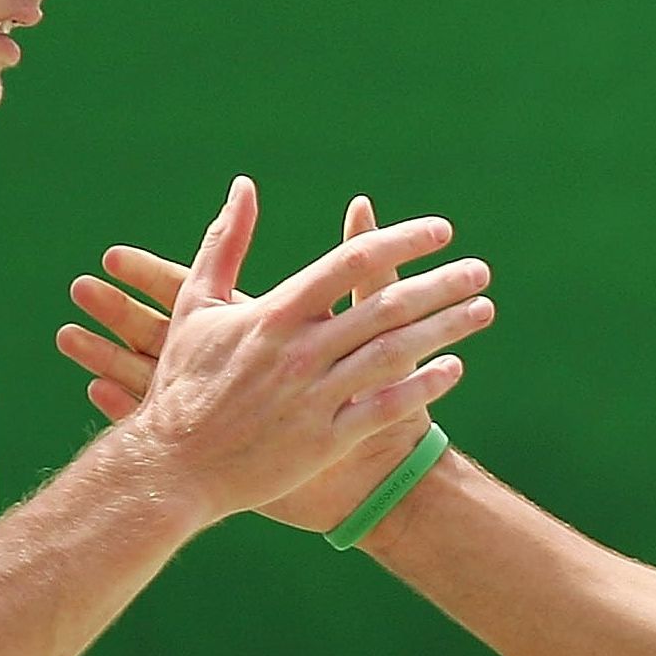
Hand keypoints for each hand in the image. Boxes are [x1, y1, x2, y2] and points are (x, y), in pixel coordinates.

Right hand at [60, 191, 491, 530]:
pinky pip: (386, 407)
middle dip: (442, 285)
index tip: (441, 232)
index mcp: (273, 314)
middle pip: (387, 308)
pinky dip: (424, 386)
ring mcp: (314, 398)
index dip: (401, 241)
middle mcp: (298, 352)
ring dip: (447, 329)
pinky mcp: (324, 441)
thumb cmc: (184, 384)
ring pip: (396, 355)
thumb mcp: (197, 306)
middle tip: (481, 270)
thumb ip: (225, 243)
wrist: (172, 469)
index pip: (350, 263)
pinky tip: (455, 368)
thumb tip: (243, 186)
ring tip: (483, 309)